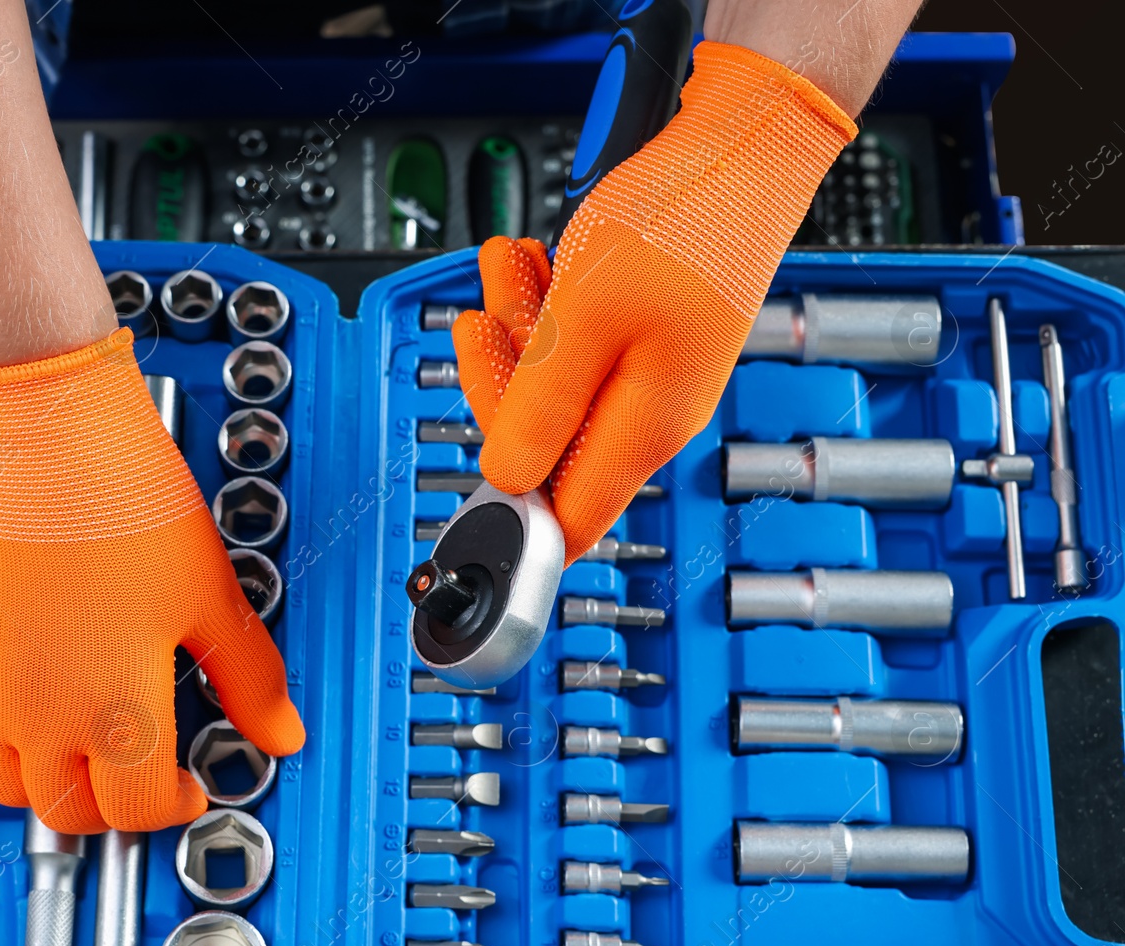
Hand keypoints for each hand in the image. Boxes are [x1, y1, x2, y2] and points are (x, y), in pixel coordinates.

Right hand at [0, 329, 304, 832]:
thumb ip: (250, 680)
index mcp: (114, 713)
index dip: (173, 806)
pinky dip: (0, 747)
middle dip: (115, 806)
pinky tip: (35, 712)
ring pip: (8, 788)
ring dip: (52, 785)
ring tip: (88, 749)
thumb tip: (282, 732)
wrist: (48, 439)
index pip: (137, 811)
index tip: (187, 786)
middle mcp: (39, 715)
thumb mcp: (211, 598)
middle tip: (145, 774)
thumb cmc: (124, 502)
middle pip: (70, 813)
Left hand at [452, 42, 856, 561]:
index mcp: (642, 431)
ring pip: (557, 385)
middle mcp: (652, 415)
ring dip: (517, 329)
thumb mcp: (583, 321)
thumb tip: (505, 481)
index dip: (510, 509)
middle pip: (547, 446)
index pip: (565, 522)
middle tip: (479, 321)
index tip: (472, 461)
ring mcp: (653, 375)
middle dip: (499, 381)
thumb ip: (539, 410)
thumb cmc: (683, 219)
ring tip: (503, 267)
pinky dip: (547, 309)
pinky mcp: (651, 335)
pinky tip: (533, 265)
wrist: (749, 145)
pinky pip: (581, 345)